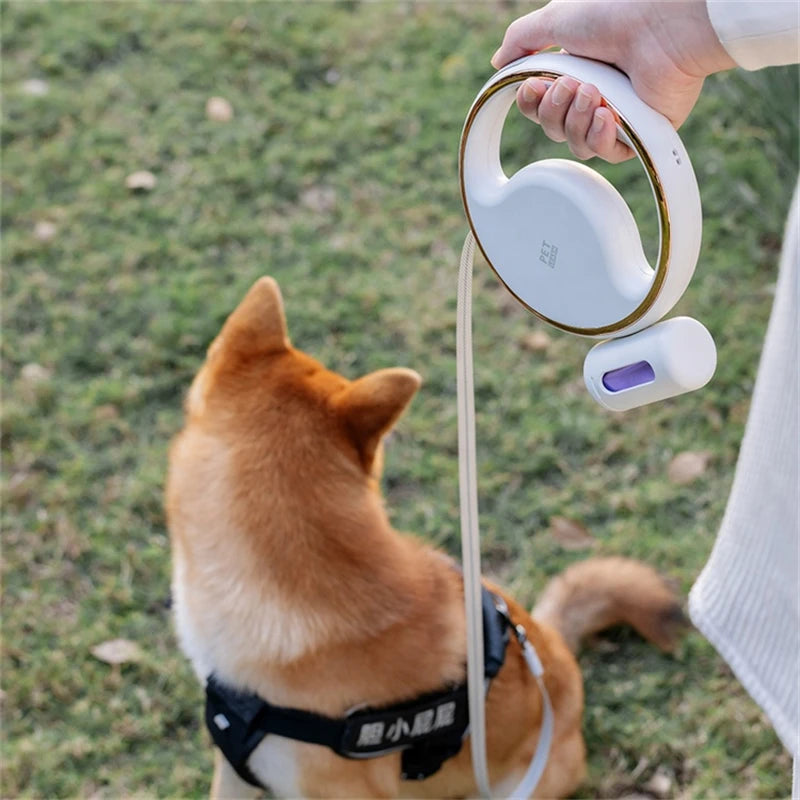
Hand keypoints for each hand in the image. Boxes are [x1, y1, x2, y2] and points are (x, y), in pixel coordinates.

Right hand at [492, 0, 735, 162]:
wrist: (662, 25)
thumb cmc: (615, 13)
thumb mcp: (555, 19)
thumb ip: (520, 39)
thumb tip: (498, 64)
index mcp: (576, 70)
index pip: (540, 105)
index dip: (530, 103)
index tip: (532, 87)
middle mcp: (595, 95)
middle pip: (553, 128)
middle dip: (553, 111)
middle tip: (570, 85)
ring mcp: (617, 116)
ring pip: (575, 144)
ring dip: (575, 121)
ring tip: (593, 92)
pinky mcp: (639, 134)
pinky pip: (605, 154)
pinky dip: (599, 138)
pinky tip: (606, 115)